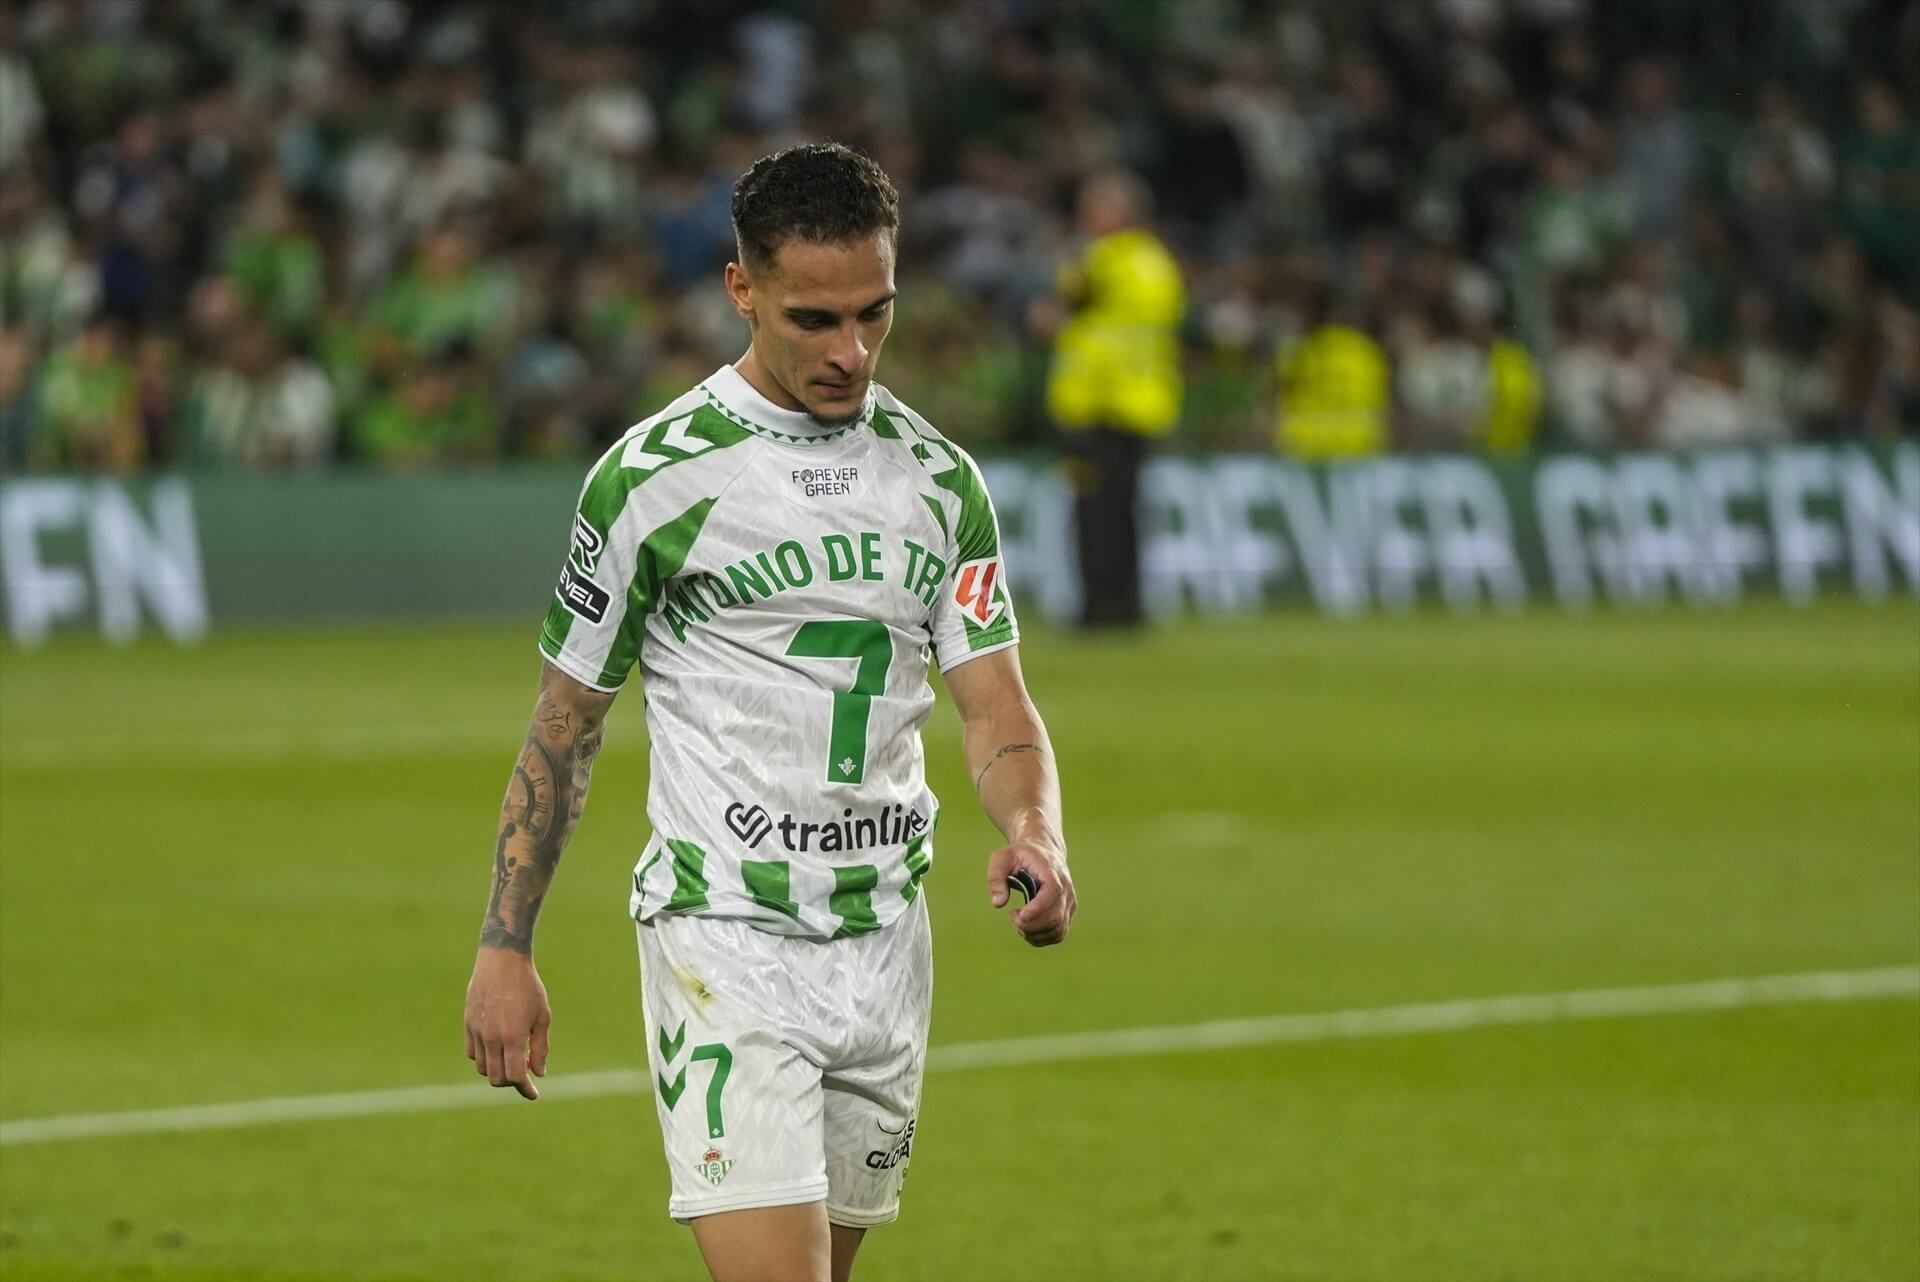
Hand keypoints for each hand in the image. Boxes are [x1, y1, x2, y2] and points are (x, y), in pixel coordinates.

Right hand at [464, 947, 551, 1098]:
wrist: (502, 960)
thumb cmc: (528, 986)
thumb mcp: (543, 1016)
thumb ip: (540, 1048)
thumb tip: (537, 1074)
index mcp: (512, 1036)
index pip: (514, 1077)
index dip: (524, 1089)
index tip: (533, 1093)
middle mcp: (491, 1037)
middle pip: (496, 1078)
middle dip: (512, 1082)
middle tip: (524, 1073)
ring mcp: (477, 1030)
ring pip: (483, 1068)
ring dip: (498, 1070)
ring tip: (513, 1058)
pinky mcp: (468, 1023)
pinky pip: (473, 1053)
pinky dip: (485, 1058)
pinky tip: (498, 1049)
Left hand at [986, 838, 1075, 946]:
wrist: (1044, 850)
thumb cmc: (1021, 854)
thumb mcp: (1002, 858)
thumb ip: (996, 877)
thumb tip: (998, 903)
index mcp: (1051, 871)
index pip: (1052, 892)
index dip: (1038, 907)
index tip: (1020, 915)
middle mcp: (1066, 888)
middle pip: (1055, 916)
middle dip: (1030, 925)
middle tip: (1013, 916)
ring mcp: (1069, 902)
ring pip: (1058, 929)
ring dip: (1034, 934)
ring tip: (1018, 922)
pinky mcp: (1068, 913)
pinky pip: (1058, 934)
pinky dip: (1040, 938)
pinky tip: (1026, 929)